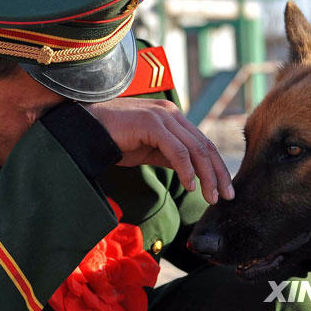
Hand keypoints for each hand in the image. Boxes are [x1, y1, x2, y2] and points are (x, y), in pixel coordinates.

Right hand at [83, 98, 233, 203]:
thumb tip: (190, 171)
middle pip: (204, 145)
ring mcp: (161, 116)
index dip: (216, 166)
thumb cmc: (114, 139)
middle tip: (226, 196)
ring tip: (211, 197)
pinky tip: (191, 186)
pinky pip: (177, 150)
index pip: (202, 143)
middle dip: (218, 173)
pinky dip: (187, 170)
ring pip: (194, 149)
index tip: (224, 188)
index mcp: (172, 118)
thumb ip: (169, 155)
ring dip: (206, 175)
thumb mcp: (148, 149)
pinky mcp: (151, 123)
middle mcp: (170, 114)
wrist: (85, 129)